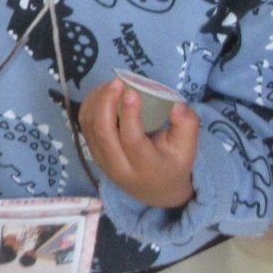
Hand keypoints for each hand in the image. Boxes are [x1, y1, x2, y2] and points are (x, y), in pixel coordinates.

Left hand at [78, 80, 196, 209]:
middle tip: (117, 82)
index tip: (132, 91)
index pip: (132, 140)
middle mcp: (119, 166)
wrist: (154, 190)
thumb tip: (176, 105)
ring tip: (112, 84)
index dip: (130, 115)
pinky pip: (85, 126)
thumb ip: (187, 125)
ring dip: (97, 101)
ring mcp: (102, 161)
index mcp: (145, 167)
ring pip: (90, 127)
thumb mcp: (187, 149)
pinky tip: (103, 93)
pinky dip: (90, 105)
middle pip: (103, 133)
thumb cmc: (172, 164)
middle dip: (106, 103)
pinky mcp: (93, 153)